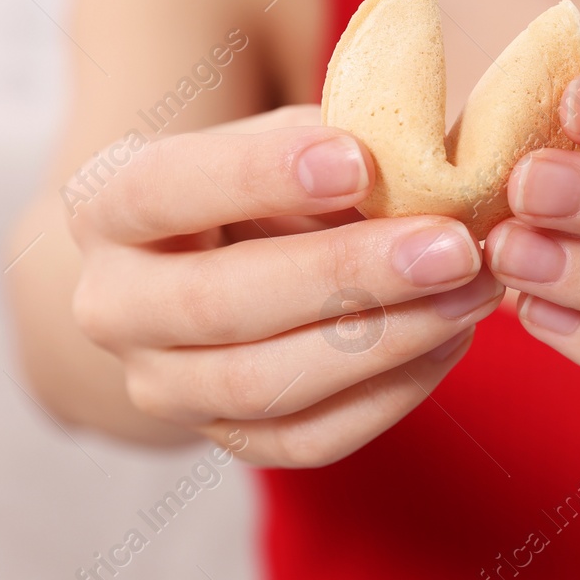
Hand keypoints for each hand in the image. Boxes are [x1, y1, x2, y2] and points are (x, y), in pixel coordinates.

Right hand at [66, 106, 503, 466]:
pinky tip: (451, 339)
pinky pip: (310, 438)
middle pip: (220, 302)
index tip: (360, 160)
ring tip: (473, 293)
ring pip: (264, 384)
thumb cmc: (257, 180)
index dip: (260, 176)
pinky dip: (392, 392)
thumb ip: (329, 142)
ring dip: (384, 341)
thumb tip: (423, 156)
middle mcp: (112, 306)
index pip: (167, 189)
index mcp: (107, 205)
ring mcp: (162, 386)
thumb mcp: (275, 138)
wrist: (210, 263)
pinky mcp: (225, 440)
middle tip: (452, 247)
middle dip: (348, 275)